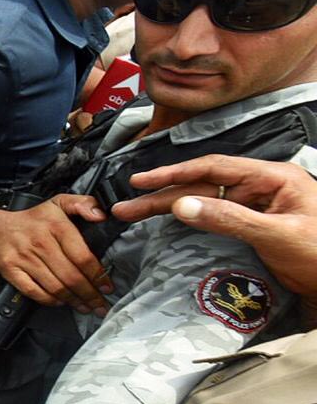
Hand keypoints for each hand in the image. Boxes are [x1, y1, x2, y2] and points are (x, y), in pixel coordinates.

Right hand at [0, 195, 112, 312]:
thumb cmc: (32, 220)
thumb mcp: (60, 202)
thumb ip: (85, 203)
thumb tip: (101, 215)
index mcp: (56, 227)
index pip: (82, 257)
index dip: (98, 275)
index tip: (106, 286)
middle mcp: (40, 243)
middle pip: (71, 276)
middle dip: (89, 294)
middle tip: (99, 303)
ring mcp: (25, 258)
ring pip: (55, 287)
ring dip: (73, 300)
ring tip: (85, 306)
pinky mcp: (12, 271)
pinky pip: (34, 291)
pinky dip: (49, 300)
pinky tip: (60, 302)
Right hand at [113, 155, 316, 301]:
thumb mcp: (277, 235)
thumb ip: (229, 219)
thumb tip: (182, 205)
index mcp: (273, 178)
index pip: (214, 168)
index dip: (175, 173)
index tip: (142, 182)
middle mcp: (262, 188)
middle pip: (203, 185)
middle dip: (162, 194)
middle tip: (125, 208)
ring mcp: (258, 207)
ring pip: (205, 202)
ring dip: (169, 208)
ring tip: (133, 215)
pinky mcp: (254, 227)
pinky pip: (216, 218)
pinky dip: (189, 220)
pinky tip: (168, 223)